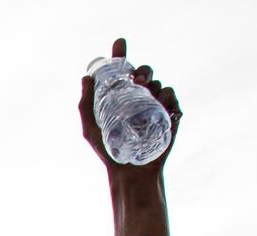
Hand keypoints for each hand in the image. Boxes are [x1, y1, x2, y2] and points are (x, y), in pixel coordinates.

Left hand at [80, 38, 181, 170]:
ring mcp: (155, 105)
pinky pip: (172, 97)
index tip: (119, 43)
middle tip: (135, 80)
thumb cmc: (108, 151)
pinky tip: (161, 105)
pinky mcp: (170, 115)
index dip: (120, 55)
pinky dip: (167, 97)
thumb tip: (85, 77)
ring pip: (160, 83)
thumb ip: (86, 104)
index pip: (122, 71)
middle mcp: (139, 98)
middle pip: (145, 72)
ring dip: (154, 85)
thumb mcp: (91, 128)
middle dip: (142, 70)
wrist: (129, 171)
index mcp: (121, 97)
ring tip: (147, 96)